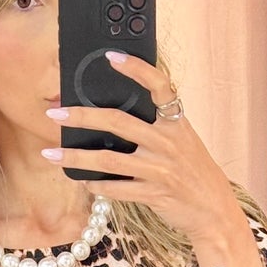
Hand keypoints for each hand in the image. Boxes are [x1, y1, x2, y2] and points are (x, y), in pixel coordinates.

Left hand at [42, 52, 242, 247]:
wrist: (214, 210)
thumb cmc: (194, 173)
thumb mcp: (183, 142)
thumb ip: (156, 127)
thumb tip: (114, 119)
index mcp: (176, 123)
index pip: (158, 86)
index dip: (136, 68)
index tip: (111, 56)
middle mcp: (167, 142)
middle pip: (118, 122)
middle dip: (81, 117)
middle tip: (55, 113)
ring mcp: (160, 169)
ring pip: (109, 160)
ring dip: (76, 157)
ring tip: (52, 154)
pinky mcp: (154, 194)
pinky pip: (117, 189)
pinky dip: (97, 185)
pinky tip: (83, 181)